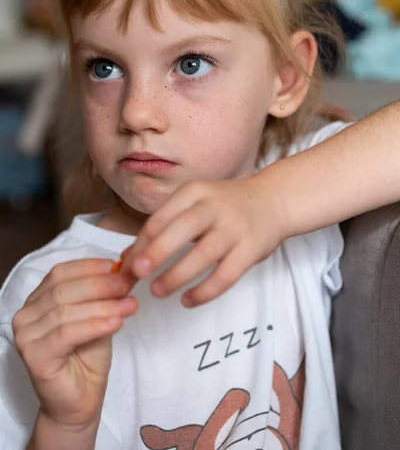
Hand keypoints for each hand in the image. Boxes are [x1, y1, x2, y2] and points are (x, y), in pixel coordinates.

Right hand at [12, 259, 136, 428]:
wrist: (80, 401)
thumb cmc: (87, 357)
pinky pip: (67, 333)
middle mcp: (26, 314)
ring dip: (103, 305)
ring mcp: (26, 336)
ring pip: (67, 310)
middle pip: (64, 289)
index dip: (90, 266)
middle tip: (128, 284)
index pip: (61, 272)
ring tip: (130, 304)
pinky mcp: (34, 356)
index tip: (118, 266)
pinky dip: (95, 325)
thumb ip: (106, 295)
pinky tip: (117, 323)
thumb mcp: (100, 316)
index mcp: (38, 299)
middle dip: (101, 284)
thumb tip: (126, 269)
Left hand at [120, 175, 285, 306]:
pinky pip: (226, 275)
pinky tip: (188, 300)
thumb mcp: (193, 205)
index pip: (161, 217)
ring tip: (158, 291)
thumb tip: (127, 259)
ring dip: (177, 275)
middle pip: (182, 229)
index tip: (127, 267)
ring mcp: (235, 228)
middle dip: (156, 252)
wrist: (273, 202)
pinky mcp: (251, 249)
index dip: (140, 244)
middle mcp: (214, 206)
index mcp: (194, 192)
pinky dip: (205, 291)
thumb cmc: (224, 207)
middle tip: (137, 274)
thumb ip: (163, 228)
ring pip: (203, 254)